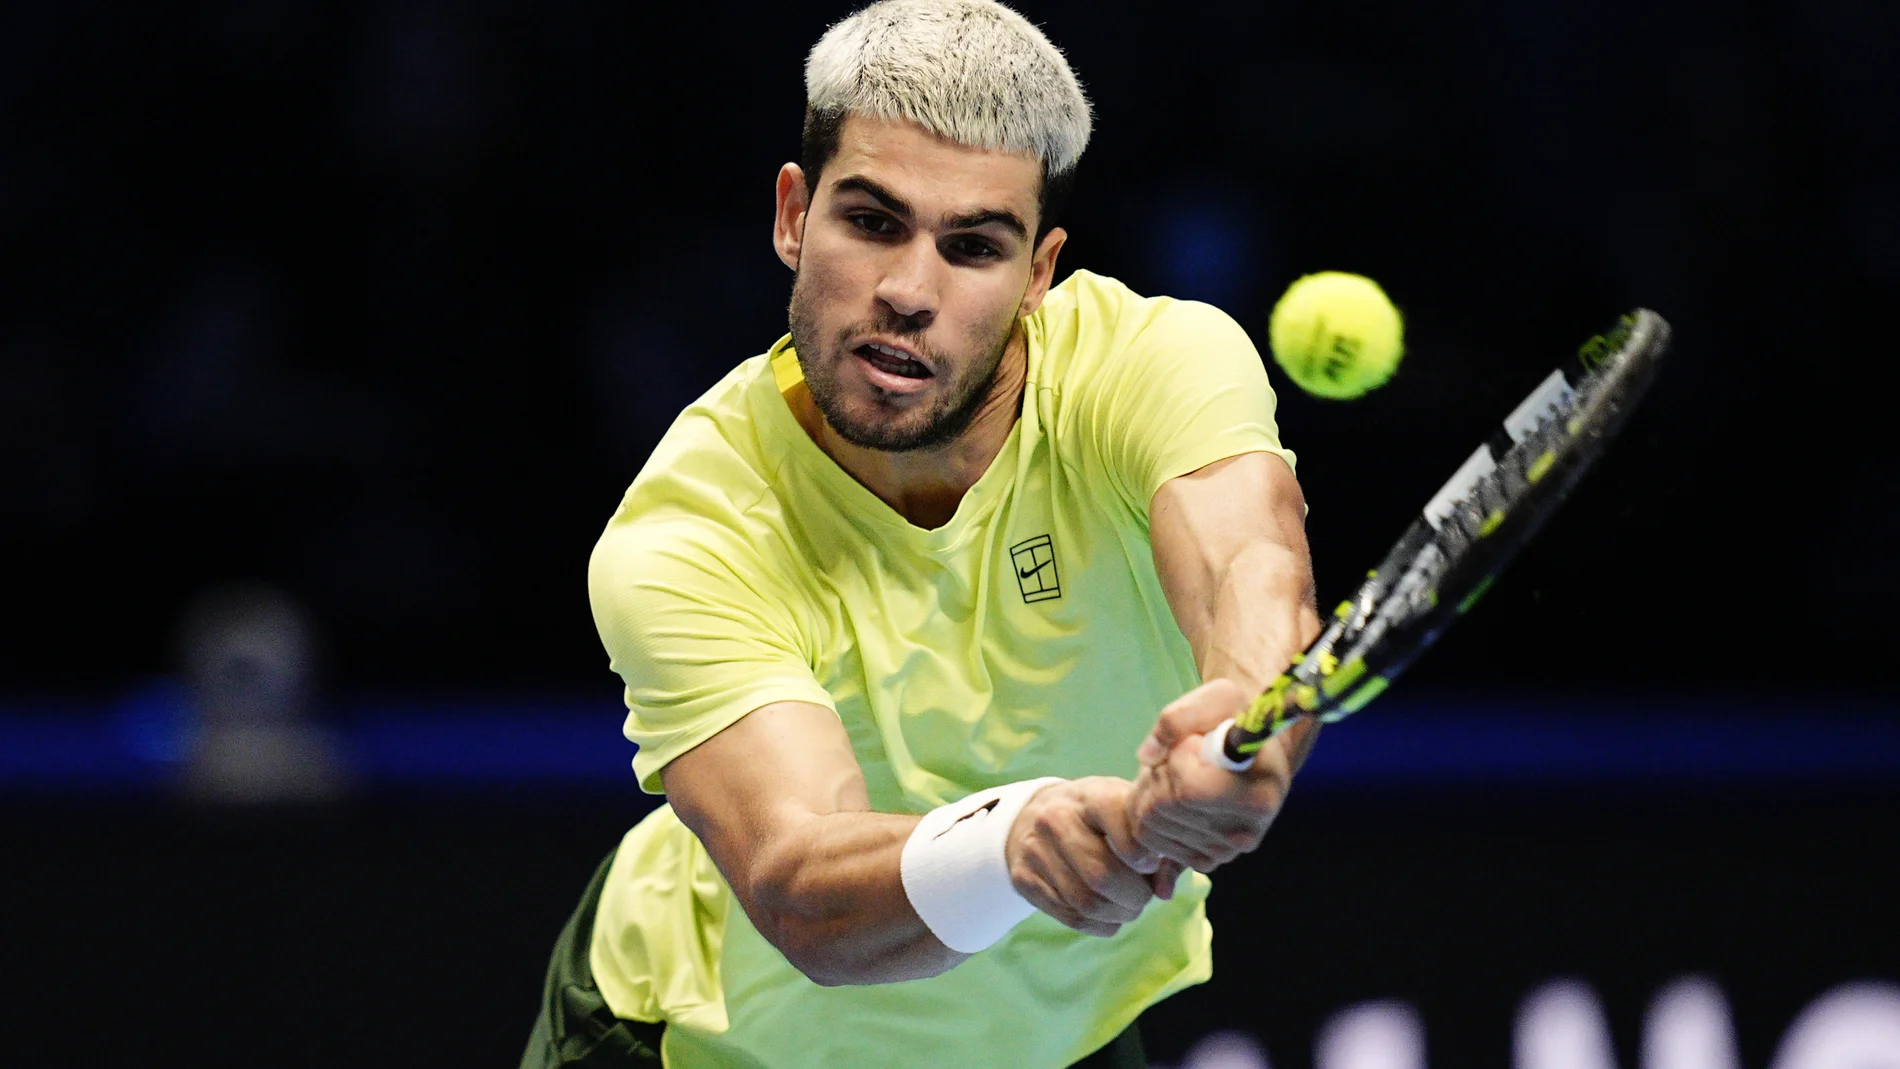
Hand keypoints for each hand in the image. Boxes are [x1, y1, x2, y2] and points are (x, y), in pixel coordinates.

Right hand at [1004, 777, 1177, 936]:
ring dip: (1118, 915)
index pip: (1122, 828)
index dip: (1145, 857)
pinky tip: (1108, 914)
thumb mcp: (1126, 814)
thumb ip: (1157, 847)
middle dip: (1135, 896)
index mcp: (1090, 795)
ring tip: (1128, 907)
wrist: (1034, 816)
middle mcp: (1055, 818)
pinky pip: (1070, 916)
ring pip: (1086, 903)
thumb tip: (1164, 892)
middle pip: (1102, 875)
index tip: (1151, 864)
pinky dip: (1099, 924)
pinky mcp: (1023, 878)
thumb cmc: (1097, 817)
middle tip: (1144, 896)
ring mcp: (1034, 850)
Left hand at [1128, 679, 1317, 872]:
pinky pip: (1150, 841)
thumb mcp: (1218, 697)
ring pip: (1150, 826)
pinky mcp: (1204, 861)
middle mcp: (1244, 834)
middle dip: (1158, 774)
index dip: (1178, 759)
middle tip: (1179, 755)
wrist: (1252, 751)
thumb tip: (1147, 757)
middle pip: (1164, 808)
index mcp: (1258, 796)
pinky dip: (1150, 814)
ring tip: (1178, 772)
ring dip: (1150, 792)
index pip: (1189, 790)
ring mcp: (1224, 853)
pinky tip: (1174, 795)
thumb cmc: (1236, 720)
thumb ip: (1178, 717)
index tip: (1194, 741)